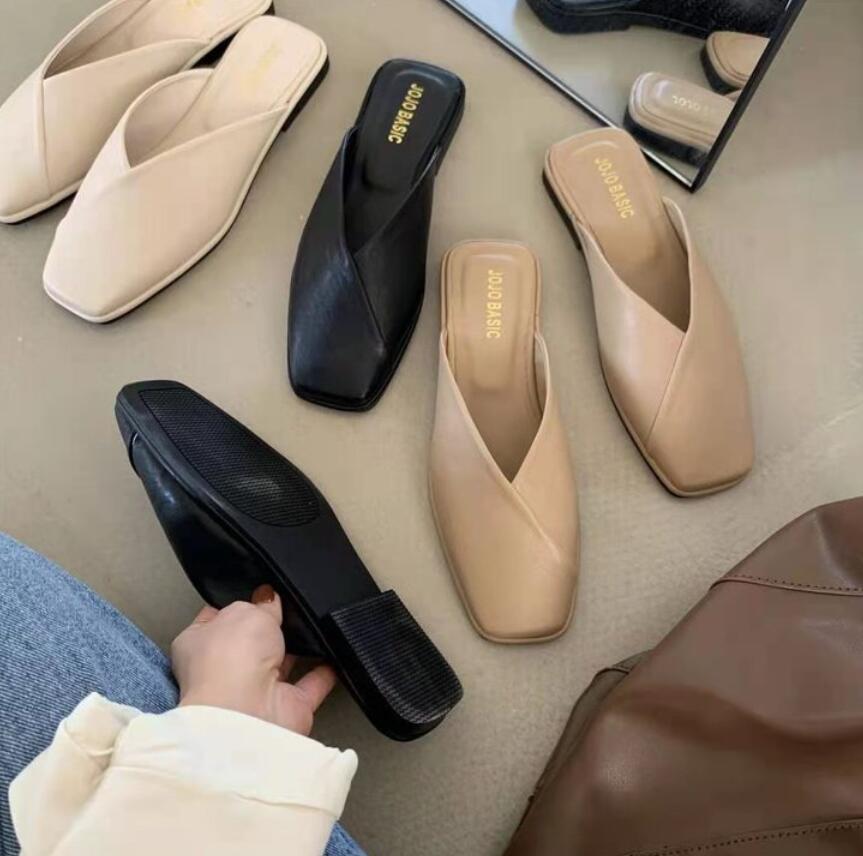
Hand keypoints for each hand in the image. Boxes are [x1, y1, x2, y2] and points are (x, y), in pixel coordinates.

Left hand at [171, 585, 336, 735]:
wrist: (246, 716)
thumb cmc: (227, 663)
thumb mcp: (246, 612)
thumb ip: (261, 603)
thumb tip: (269, 598)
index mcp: (198, 643)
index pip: (218, 617)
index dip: (238, 602)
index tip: (258, 591)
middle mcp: (225, 670)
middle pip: (252, 642)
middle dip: (270, 628)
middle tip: (287, 608)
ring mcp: (256, 692)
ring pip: (282, 663)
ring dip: (297, 648)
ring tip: (312, 625)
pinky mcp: (286, 707)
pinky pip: (311, 684)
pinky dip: (324, 672)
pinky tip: (333, 654)